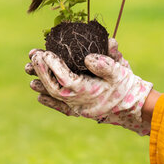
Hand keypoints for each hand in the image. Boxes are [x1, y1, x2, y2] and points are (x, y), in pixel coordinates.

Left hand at [25, 39, 152, 134]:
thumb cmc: (126, 86)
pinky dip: (49, 101)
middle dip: (41, 70)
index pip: (63, 78)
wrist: (134, 107)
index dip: (52, 65)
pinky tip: (39, 94)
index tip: (45, 52)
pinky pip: (60, 107)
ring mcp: (78, 107)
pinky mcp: (80, 111)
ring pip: (54, 96)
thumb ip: (105, 63)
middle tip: (33, 55)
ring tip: (28, 72)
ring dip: (41, 83)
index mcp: (87, 91)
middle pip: (53, 86)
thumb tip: (88, 58)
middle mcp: (78, 102)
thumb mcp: (119, 70)